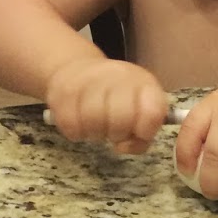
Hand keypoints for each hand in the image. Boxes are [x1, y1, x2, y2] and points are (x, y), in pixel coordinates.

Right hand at [46, 58, 167, 155]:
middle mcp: (119, 76)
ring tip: (96, 126)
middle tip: (112, 130)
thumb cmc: (116, 101)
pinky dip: (76, 132)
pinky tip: (80, 122)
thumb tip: (123, 146)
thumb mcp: (139, 114)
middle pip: (121, 120)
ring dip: (95, 133)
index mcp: (144, 83)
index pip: (152, 112)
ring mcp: (90, 80)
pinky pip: (71, 125)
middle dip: (117, 133)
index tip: (138, 133)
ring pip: (93, 121)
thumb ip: (142, 136)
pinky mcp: (65, 89)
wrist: (78, 71)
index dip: (145, 131)